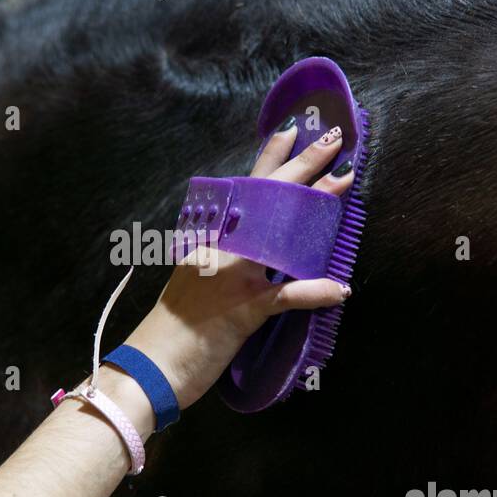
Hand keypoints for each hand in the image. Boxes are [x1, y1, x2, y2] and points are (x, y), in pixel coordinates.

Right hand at [124, 121, 355, 410]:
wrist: (152, 365)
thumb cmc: (173, 329)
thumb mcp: (195, 283)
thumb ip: (219, 263)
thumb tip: (251, 258)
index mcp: (209, 241)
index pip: (243, 191)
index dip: (269, 159)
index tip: (292, 131)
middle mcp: (220, 249)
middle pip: (265, 198)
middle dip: (301, 166)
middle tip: (332, 141)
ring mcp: (232, 276)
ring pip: (278, 231)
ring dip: (315, 209)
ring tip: (344, 186)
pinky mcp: (243, 309)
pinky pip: (285, 295)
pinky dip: (314, 293)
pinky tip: (338, 289)